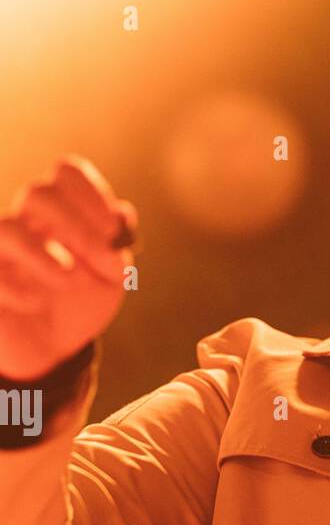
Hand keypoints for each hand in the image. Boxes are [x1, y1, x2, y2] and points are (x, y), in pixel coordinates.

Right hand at [0, 154, 137, 380]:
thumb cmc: (79, 306)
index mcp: (57, 215)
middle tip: (101, 256)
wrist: (54, 351)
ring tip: (68, 279)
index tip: (113, 229)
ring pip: (6, 228)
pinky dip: (18, 289)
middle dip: (75, 224)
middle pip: (37, 193)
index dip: (91, 193)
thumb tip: (122, 214)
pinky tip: (37, 304)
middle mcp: (25, 225)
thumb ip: (116, 248)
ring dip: (44, 254)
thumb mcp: (110, 280)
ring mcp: (0, 253)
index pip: (65, 173)